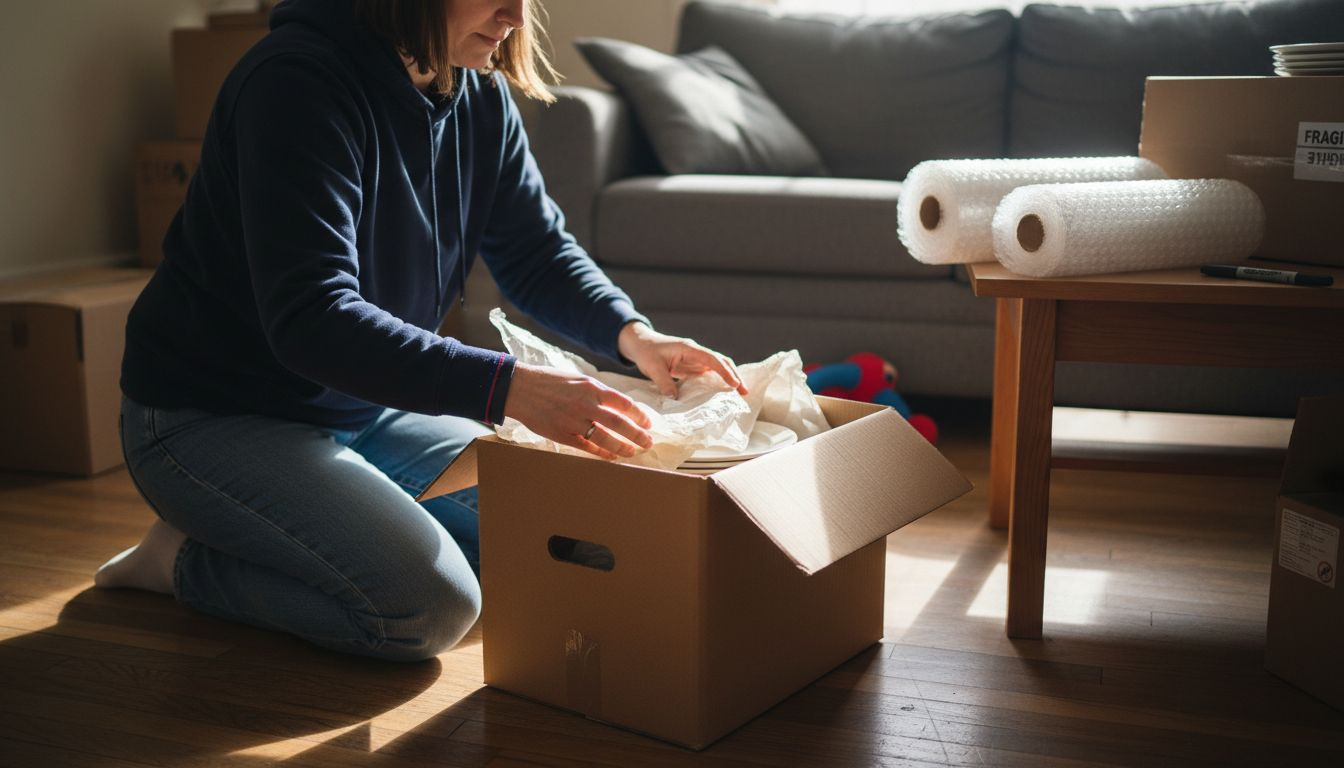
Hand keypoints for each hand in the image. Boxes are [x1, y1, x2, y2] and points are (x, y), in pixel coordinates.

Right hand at [503, 363, 653, 459]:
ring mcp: (574, 421)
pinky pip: (587, 447)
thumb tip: (619, 406)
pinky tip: (611, 456)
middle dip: (638, 435)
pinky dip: (601, 453)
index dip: (639, 415)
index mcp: (592, 388)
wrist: (521, 388)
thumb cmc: (550, 381)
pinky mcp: (562, 435)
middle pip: (620, 424)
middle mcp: (586, 405)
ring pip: (606, 439)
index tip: (648, 423)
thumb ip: (598, 392)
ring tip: (633, 452)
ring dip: (623, 448)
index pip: (624, 404)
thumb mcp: (578, 379)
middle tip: (648, 442)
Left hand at [617, 322, 747, 398]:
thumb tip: (676, 399)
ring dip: (729, 379)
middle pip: (721, 361)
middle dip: (734, 375)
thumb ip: (664, 382)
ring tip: (738, 394)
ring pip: (718, 367)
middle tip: (744, 392)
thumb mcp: (652, 368)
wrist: (640, 343)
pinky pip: (709, 374)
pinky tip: (722, 393)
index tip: (734, 384)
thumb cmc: (646, 352)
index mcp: (689, 348)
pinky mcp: (692, 366)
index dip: (725, 371)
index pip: (712, 359)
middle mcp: (696, 352)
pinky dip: (718, 382)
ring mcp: (695, 359)